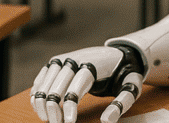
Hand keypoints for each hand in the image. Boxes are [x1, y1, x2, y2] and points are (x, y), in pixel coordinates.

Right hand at [30, 46, 144, 122]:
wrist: (116, 53)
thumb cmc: (124, 73)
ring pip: (44, 83)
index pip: (76, 85)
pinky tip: (40, 108)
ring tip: (48, 120)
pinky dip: (37, 94)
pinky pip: (41, 79)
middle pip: (56, 86)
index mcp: (93, 64)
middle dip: (54, 110)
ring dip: (42, 104)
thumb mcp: (131, 86)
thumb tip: (106, 121)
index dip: (70, 106)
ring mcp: (63, 60)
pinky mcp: (56, 63)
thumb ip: (122, 103)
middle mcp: (74, 59)